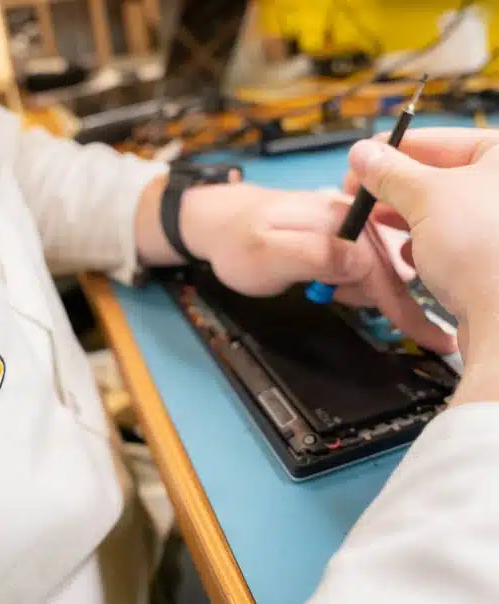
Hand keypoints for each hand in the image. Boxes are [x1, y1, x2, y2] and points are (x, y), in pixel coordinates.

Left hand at [177, 182, 453, 353]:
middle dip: (375, 298)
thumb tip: (362, 263)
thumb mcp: (267, 255)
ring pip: (373, 270)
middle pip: (386, 269)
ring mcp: (344, 225)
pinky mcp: (338, 234)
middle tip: (327, 297)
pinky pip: (357, 266)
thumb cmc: (237, 242)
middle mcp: (349, 217)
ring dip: (354, 290)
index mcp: (337, 220)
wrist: (218, 223)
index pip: (382, 268)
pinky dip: (347, 283)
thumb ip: (314, 256)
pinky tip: (321, 281)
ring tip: (316, 286)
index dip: (404, 307)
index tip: (432, 339)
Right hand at [344, 127, 498, 390]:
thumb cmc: (482, 249)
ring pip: (440, 213)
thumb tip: (362, 153)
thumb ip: (389, 173)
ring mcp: (496, 227)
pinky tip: (407, 255)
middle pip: (437, 178)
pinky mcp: (490, 259)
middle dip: (394, 189)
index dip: (393, 150)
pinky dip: (425, 245)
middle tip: (360, 195)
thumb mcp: (424, 197)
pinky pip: (450, 241)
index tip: (361, 160)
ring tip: (376, 224)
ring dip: (405, 219)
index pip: (438, 140)